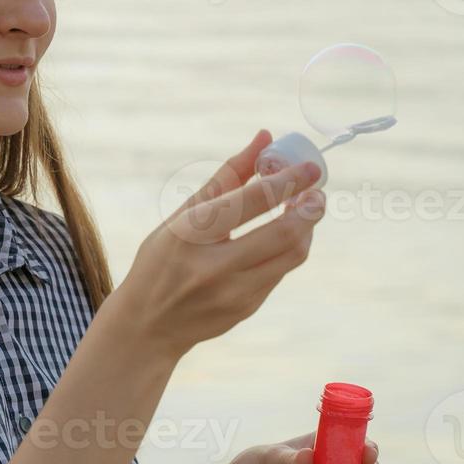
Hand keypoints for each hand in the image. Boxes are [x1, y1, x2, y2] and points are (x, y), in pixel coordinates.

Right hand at [107, 131, 326, 364]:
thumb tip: (264, 137)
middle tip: (317, 193)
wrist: (147, 326)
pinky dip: (287, 249)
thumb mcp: (181, 216)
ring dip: (306, 228)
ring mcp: (233, 293)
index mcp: (190, 234)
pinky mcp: (246, 308)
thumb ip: (226, 177)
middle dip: (310, 208)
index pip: (251, 201)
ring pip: (293, 255)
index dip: (289, 181)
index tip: (311, 168)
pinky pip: (280, 272)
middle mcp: (213, 266)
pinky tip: (280, 237)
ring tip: (304, 211)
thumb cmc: (161, 260)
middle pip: (284, 233)